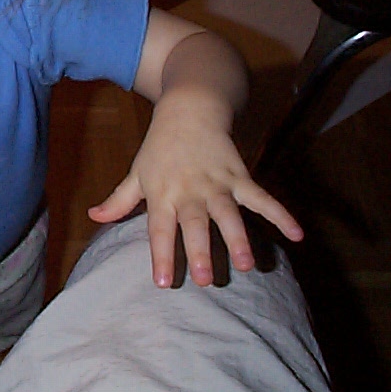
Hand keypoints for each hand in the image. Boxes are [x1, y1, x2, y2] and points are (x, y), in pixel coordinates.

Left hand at [88, 95, 301, 287]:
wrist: (189, 109)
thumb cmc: (160, 147)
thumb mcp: (137, 173)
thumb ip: (119, 200)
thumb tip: (93, 218)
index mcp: (162, 194)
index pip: (160, 230)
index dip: (162, 255)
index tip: (163, 282)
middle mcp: (190, 191)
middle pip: (196, 224)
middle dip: (201, 251)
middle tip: (206, 280)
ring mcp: (217, 183)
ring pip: (229, 213)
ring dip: (238, 238)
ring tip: (247, 265)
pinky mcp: (240, 174)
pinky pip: (262, 196)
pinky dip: (281, 214)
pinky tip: (297, 234)